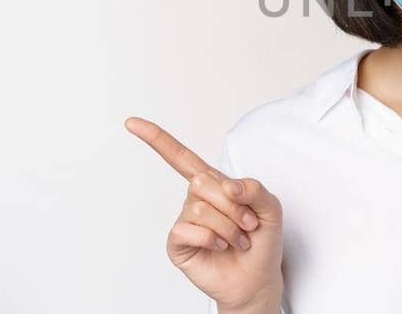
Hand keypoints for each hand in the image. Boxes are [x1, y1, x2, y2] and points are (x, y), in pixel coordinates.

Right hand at [125, 117, 283, 311]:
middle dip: (233, 205)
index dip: (157, 139)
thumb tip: (227, 186)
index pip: (181, 157)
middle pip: (201, 181)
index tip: (131, 123)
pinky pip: (187, 230)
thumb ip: (254, 188)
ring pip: (200, 208)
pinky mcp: (178, 243)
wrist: (258, 278)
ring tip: (238, 240)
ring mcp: (185, 221)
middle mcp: (195, 199)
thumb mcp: (270, 207)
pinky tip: (220, 246)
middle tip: (248, 224)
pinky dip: (211, 238)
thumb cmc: (262, 241)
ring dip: (229, 226)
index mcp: (214, 184)